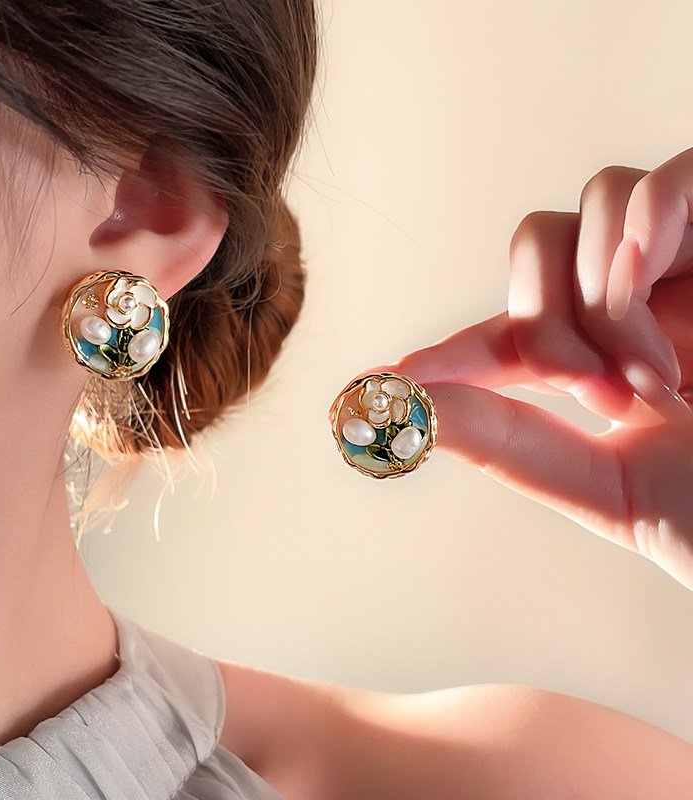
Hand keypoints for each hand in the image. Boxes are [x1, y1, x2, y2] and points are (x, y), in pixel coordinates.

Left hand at [392, 150, 692, 588]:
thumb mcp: (612, 488)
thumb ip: (512, 446)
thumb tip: (409, 415)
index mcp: (606, 366)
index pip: (505, 337)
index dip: (447, 356)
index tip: (376, 387)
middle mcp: (646, 304)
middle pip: (539, 247)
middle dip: (542, 317)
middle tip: (586, 388)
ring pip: (594, 208)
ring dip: (600, 293)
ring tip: (652, 375)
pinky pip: (671, 183)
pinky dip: (647, 233)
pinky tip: (656, 294)